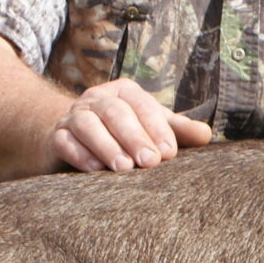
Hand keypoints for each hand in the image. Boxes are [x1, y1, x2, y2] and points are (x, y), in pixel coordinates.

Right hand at [48, 78, 214, 172]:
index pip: (142, 105)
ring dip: (106, 146)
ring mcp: (74, 116)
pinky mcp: (56, 136)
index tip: (168, 153)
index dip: (156, 128)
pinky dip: (79, 154)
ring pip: (88, 125)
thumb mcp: (151, 128)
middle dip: (134, 137)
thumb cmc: (122, 132)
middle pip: (115, 113)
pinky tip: (94, 169)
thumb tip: (206, 135)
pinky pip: (64, 141)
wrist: (73, 137)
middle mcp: (98, 99)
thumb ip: (178, 131)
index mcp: (124, 93)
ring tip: (123, 168)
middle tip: (149, 162)